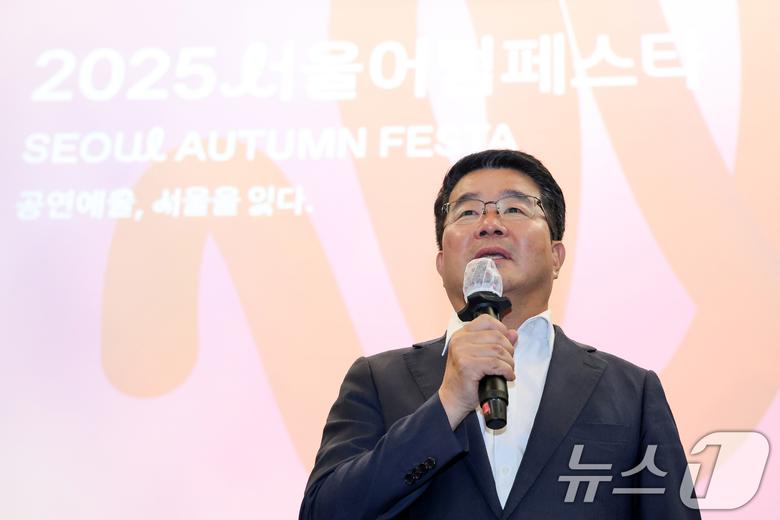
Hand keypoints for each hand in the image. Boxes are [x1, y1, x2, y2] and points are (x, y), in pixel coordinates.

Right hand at [438, 314, 517, 428]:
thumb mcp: (481, 356)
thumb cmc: (466, 379)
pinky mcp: (467, 365)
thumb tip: (513, 333)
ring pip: (498, 350)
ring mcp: (462, 351)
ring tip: (508, 371)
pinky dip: (506, 371)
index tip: (506, 344)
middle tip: (508, 362)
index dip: (502, 330)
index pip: (486, 320)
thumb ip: (496, 343)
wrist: (453, 399)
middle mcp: (460, 340)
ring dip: (509, 362)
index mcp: (461, 334)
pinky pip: (496, 363)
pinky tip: (507, 376)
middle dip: (509, 350)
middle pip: (496, 336)